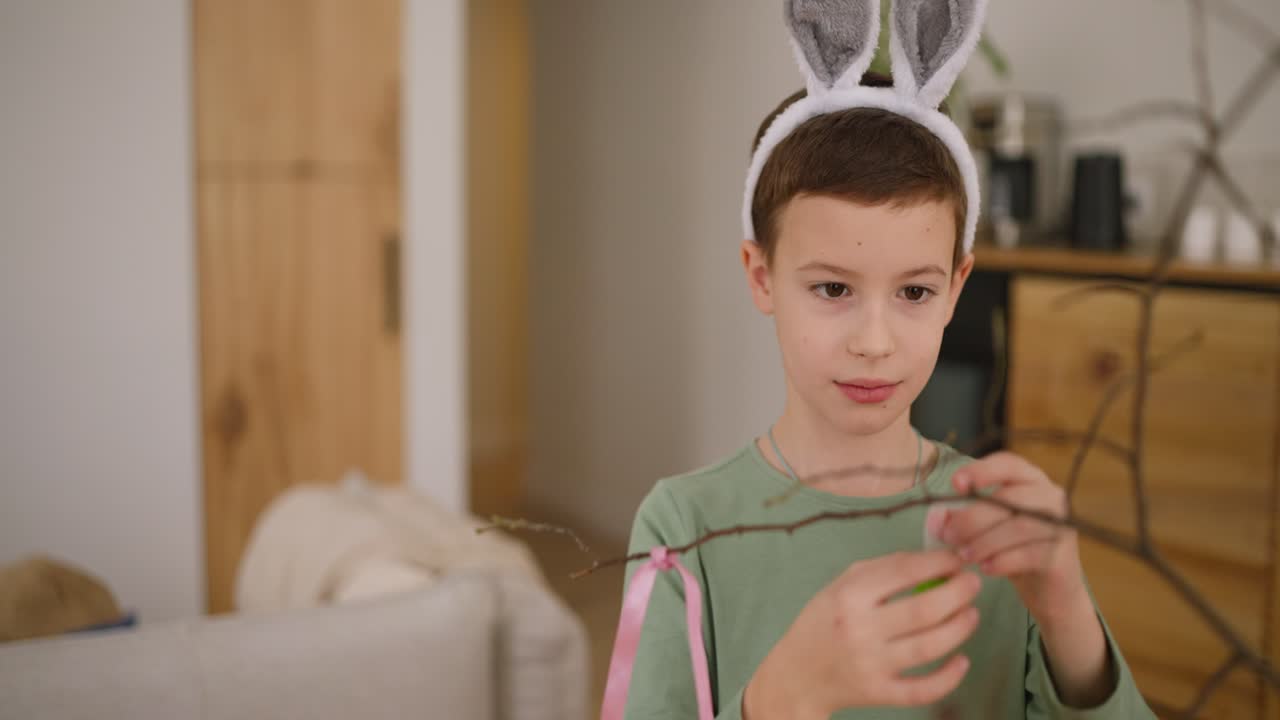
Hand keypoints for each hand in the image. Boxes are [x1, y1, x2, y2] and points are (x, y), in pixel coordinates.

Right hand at [743, 549, 979, 718]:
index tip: (957, 559)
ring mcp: (871, 664)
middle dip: (959, 592)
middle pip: (925, 609)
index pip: (905, 571)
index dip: (940, 562)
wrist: (798, 673)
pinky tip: (962, 660)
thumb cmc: (825, 621)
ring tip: (972, 613)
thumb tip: (933, 559)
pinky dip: (950, 677)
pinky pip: (923, 689)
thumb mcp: (842, 585)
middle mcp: (860, 629)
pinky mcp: (879, 693)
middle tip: (973, 583)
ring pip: (931, 646)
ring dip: (961, 627)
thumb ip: (884, 569)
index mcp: (850, 595)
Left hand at [941, 452, 1087, 624]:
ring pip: (1021, 526)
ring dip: (985, 541)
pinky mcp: (1063, 555)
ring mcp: (1061, 524)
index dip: (981, 470)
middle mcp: (1050, 496)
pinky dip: (1002, 561)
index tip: (955, 484)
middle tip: (949, 536)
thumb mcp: (982, 530)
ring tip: (964, 556)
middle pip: (1011, 497)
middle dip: (974, 517)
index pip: (1008, 463)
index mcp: (1029, 480)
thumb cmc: (1011, 550)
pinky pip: (1030, 554)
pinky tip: (986, 568)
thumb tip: (937, 517)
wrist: (1048, 590)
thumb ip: (959, 518)